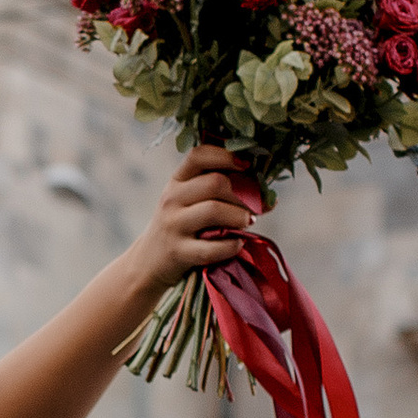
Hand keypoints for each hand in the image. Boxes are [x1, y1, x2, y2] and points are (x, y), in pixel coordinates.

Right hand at [142, 147, 260, 289]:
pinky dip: (231, 246)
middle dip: (244, 194)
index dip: (227, 156)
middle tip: (257, 206)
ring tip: (248, 222)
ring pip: (213, 210)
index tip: (248, 166)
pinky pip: (211, 247)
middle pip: (215, 183)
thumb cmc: (182, 227)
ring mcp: (173, 225)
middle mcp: (172, 198)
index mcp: (177, 180)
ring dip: (239, 217)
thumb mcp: (190, 202)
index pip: (200, 155)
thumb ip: (221, 192)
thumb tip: (268, 196)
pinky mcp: (178, 252)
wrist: (148, 262)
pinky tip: (237, 245)